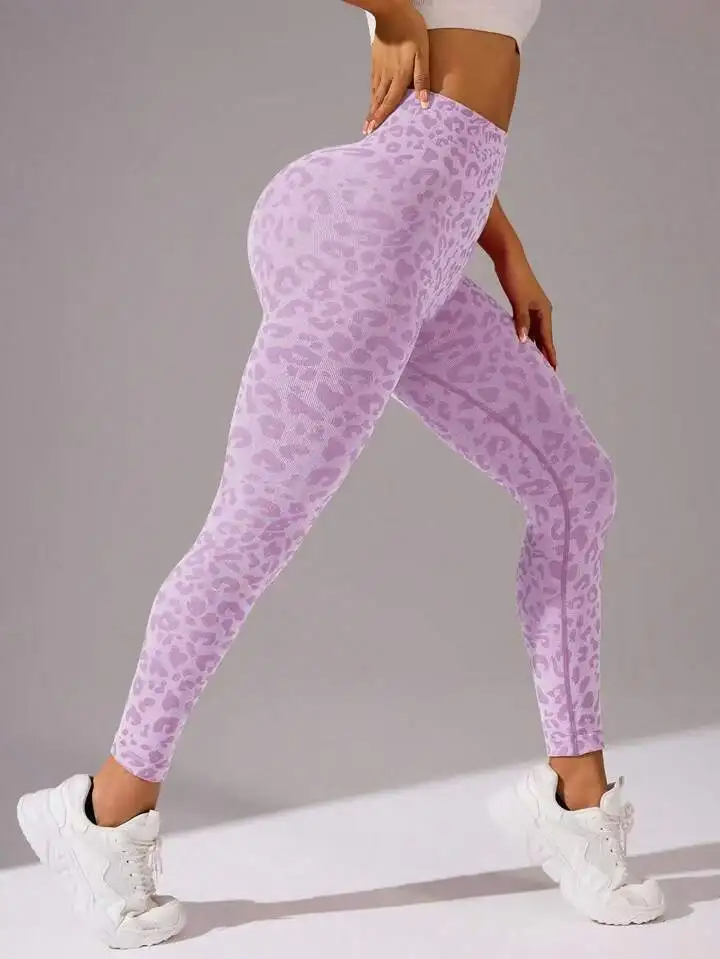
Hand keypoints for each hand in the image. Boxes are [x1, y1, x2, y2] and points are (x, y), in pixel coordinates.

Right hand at [363, 1, 429, 134]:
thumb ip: (422, 78)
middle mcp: (387, 76)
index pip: (390, 102)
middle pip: (379, 101)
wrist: (391, 11)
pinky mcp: (375, 61)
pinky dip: (371, 94)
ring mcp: (379, 68)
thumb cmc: (411, 30)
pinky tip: (371, 99)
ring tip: (367, 121)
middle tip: (367, 131)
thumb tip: (423, 102)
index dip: (383, 117)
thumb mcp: (422, 53)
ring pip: (374, 93)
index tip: (375, 130)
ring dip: (371, 108)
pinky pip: (373, 82)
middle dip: (373, 117)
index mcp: (399, 76)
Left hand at [494, 246, 556, 368]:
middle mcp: (541, 311)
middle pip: (543, 337)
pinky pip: (527, 325)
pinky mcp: (522, 304)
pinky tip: (522, 342)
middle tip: (544, 372)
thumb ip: (521, 321)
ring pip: (535, 332)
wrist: (508, 259)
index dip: (549, 354)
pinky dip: (526, 335)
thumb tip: (524, 342)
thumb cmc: (515, 279)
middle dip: (544, 353)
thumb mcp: (518, 301)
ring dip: (535, 345)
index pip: (547, 338)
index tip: (553, 369)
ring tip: (534, 362)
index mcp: (544, 311)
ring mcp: (532, 307)